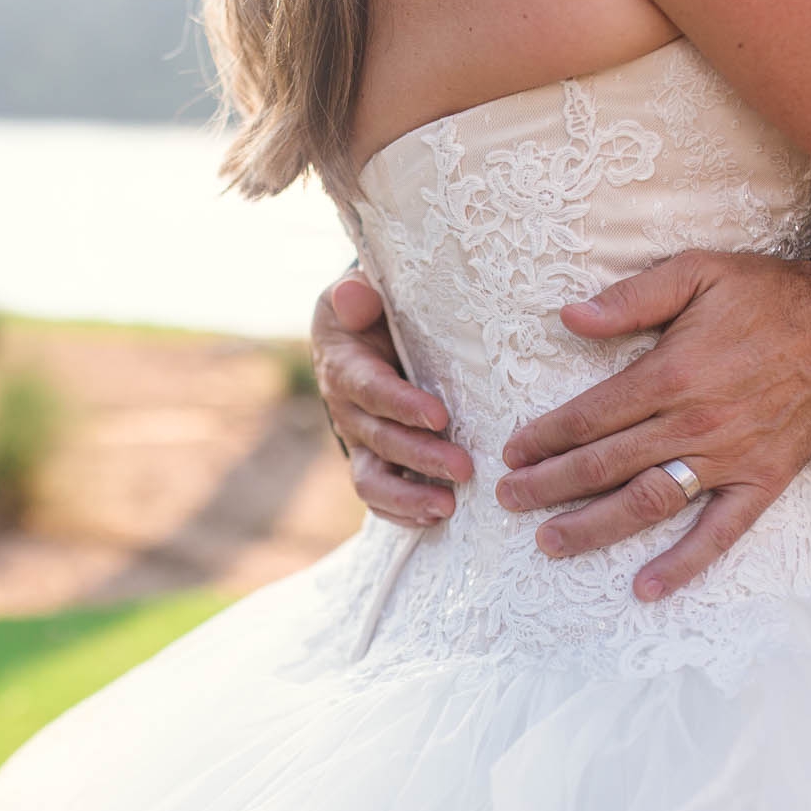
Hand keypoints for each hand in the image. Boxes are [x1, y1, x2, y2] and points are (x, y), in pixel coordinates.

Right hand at [311, 268, 474, 526]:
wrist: (358, 337)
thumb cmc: (370, 312)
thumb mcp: (359, 292)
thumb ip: (356, 295)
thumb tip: (356, 296)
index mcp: (345, 366)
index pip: (370, 389)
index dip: (401, 405)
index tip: (439, 417)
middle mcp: (348, 410)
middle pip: (380, 440)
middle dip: (421, 457)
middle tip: (465, 469)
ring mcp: (360, 442)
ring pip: (372, 480)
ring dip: (409, 498)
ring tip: (448, 507)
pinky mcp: (373, 462)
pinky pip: (380, 496)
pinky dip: (403, 513)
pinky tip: (437, 518)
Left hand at [494, 251, 810, 600]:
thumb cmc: (769, 296)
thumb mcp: (699, 272)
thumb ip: (632, 298)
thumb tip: (570, 317)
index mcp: (671, 374)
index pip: (590, 416)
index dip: (545, 437)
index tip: (513, 451)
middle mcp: (694, 424)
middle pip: (605, 464)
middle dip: (549, 485)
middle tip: (509, 499)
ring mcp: (729, 459)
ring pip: (648, 502)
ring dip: (594, 527)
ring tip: (550, 542)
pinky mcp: (762, 482)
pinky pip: (719, 532)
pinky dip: (684, 563)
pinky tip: (647, 588)